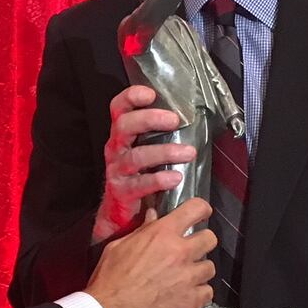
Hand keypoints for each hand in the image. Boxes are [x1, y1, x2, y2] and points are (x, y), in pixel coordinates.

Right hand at [85, 199, 214, 307]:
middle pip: (210, 239)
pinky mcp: (191, 300)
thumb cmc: (109, 281)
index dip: (201, 209)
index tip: (201, 214)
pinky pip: (208, 292)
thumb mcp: (118, 248)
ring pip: (210, 267)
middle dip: (202, 243)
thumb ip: (140, 231)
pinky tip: (186, 295)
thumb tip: (152, 218)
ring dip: (199, 271)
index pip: (195, 209)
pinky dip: (199, 294)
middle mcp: (180, 252)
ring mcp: (188, 277)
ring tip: (185, 278)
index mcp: (161, 234)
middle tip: (190, 251)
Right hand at [91, 86, 197, 242]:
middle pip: (124, 126)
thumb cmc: (137, 176)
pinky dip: (159, 179)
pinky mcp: (123, 192)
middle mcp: (116, 149)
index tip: (151, 93)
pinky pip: (140, 184)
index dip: (131, 97)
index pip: (119, 109)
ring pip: (136, 156)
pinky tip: (175, 178)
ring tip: (187, 152)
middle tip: (174, 120)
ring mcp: (117, 171)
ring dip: (164, 152)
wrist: (119, 214)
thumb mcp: (143, 150)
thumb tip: (191, 118)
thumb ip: (159, 135)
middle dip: (149, 119)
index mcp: (122, 136)